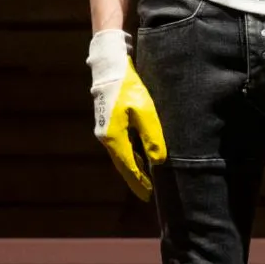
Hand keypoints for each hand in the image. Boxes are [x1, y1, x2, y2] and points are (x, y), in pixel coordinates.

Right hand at [88, 31, 166, 201]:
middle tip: (147, 194)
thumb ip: (152, 138)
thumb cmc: (128, 87)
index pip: (129, 168)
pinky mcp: (109, 121)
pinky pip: (121, 145)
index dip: (139, 183)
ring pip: (122, 155)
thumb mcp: (145, 112)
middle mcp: (106, 137)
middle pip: (123, 164)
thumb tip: (159, 161)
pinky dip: (131, 154)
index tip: (148, 196)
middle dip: (136, 179)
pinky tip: (140, 156)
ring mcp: (105, 129)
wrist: (109, 66)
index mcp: (114, 138)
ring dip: (134, 167)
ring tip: (146, 178)